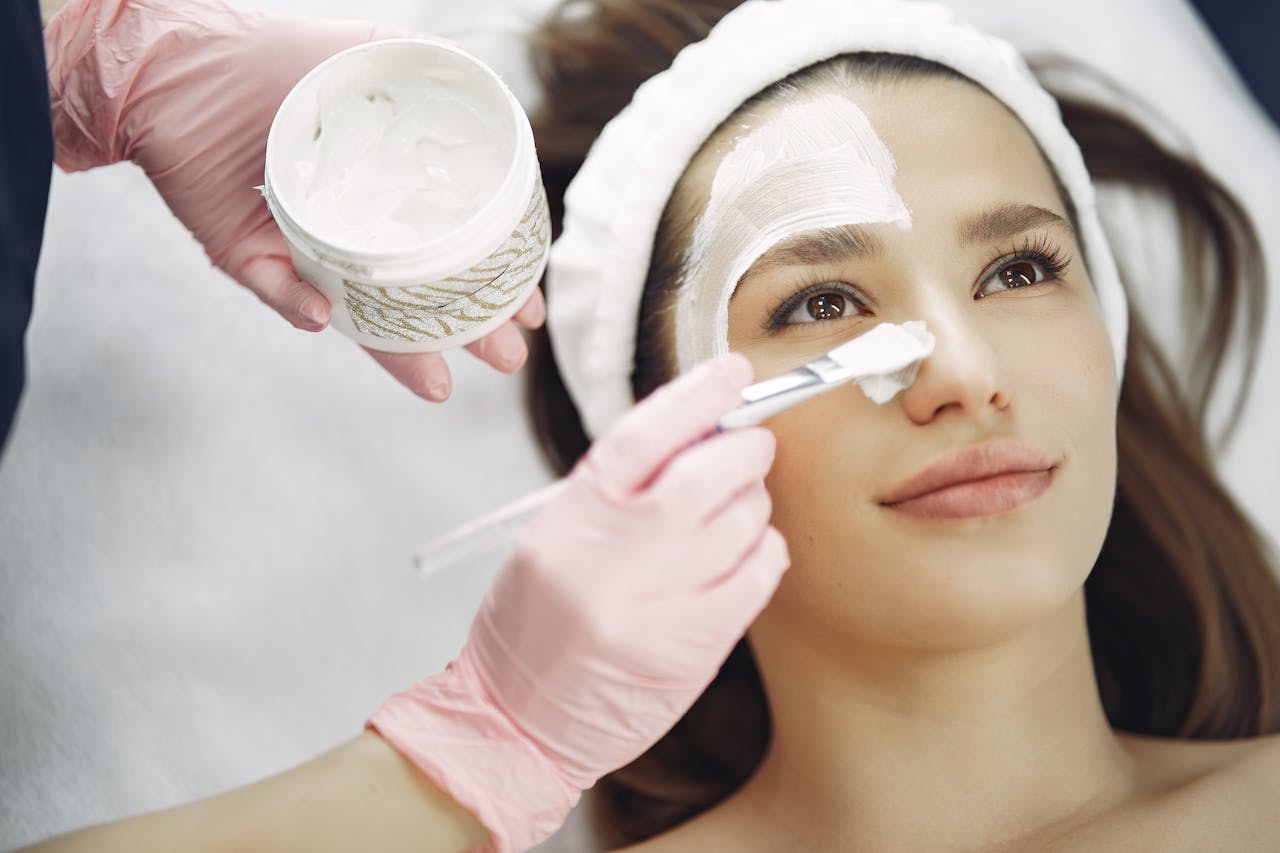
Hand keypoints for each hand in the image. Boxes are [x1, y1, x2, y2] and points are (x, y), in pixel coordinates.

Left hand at [44, 0, 541, 400]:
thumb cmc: (283, 56)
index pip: (455, 248)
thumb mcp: (379, 53)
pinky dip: (300, 306)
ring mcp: (308, 250)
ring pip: (362, 314)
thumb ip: (443, 72)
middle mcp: (358, 228)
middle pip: (422, 293)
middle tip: (506, 358)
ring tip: (441, 384)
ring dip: (401, 351)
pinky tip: (322, 314)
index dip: (492, 280)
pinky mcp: (249, 258)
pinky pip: (281, 293)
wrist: (180, 62)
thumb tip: (505, 112)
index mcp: (393, 193)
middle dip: (466, 332)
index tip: (526, 307)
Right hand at [369, 353, 789, 851]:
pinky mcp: (693, 647)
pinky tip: (748, 553)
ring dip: (753, 503)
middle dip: (744, 449)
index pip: (645, 434)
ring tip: (737, 509)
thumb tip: (697, 438)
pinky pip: (758, 576)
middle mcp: (614, 557)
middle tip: (752, 445)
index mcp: (572, 519)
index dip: (697, 395)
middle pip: (706, 474)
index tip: (732, 373)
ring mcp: (657, 604)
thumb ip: (619, 489)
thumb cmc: (531, 624)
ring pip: (742, 522)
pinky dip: (764, 551)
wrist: (515, 721)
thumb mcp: (553, 536)